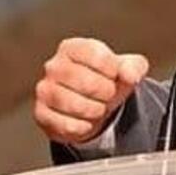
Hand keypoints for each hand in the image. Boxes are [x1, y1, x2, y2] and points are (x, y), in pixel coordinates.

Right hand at [33, 38, 148, 143]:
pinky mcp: (41, 113)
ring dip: (95, 110)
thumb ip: (134, 67)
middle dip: (105, 93)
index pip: (96, 55)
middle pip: (86, 81)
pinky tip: (86, 122)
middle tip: (108, 96)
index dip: (113, 70)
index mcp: (72, 47)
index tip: (115, 76)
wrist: (92, 106)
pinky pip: (65, 124)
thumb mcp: (126, 69)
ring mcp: (44, 89)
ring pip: (74, 104)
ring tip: (98, 108)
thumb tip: (130, 74)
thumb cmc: (106, 81)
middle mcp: (54, 66)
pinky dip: (82, 127)